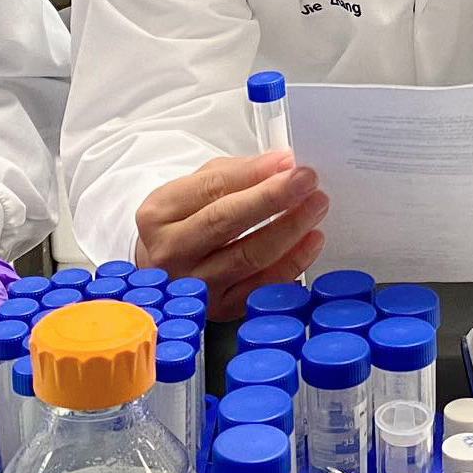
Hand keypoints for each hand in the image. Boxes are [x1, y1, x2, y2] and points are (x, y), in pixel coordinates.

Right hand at [135, 151, 328, 320]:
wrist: (167, 264)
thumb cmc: (184, 220)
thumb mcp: (197, 186)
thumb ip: (238, 173)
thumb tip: (282, 165)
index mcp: (158, 214)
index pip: (211, 189)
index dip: (255, 175)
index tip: (289, 164)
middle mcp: (171, 253)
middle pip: (227, 223)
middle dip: (273, 199)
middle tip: (307, 182)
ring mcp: (194, 285)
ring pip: (248, 256)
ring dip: (289, 229)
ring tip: (315, 206)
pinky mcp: (220, 309)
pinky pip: (262, 286)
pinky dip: (292, 263)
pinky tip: (310, 241)